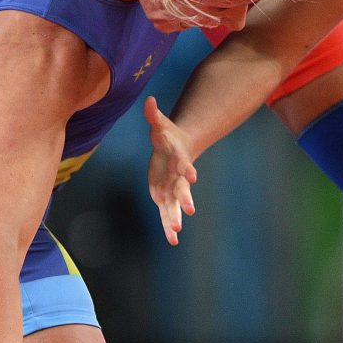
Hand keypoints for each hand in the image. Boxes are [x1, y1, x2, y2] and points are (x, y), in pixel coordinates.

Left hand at [144, 96, 196, 245]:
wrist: (175, 150)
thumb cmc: (167, 136)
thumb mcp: (159, 124)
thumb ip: (154, 115)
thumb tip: (149, 101)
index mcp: (178, 159)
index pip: (184, 164)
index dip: (187, 169)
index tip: (193, 176)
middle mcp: (178, 177)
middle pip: (182, 189)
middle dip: (185, 199)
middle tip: (189, 210)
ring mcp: (173, 189)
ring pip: (175, 206)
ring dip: (175, 219)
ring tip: (176, 233)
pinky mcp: (165, 197)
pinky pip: (167, 214)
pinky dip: (168, 227)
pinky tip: (172, 240)